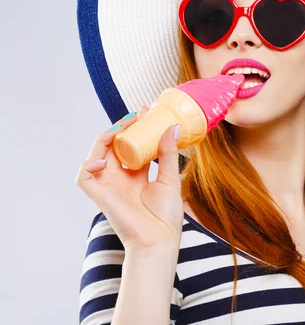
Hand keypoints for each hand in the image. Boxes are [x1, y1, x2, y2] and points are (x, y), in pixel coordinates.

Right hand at [75, 107, 183, 250]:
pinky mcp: (99, 195)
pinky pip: (84, 176)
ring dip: (106, 138)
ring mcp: (109, 186)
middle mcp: (121, 179)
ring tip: (121, 127)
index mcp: (138, 176)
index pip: (133, 146)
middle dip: (123, 128)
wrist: (158, 240)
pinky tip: (104, 158)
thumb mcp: (170, 178)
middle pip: (114, 147)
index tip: (148, 112)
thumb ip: (168, 154)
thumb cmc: (166, 216)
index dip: (137, 129)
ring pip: (97, 154)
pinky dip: (89, 164)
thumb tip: (173, 127)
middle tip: (137, 114)